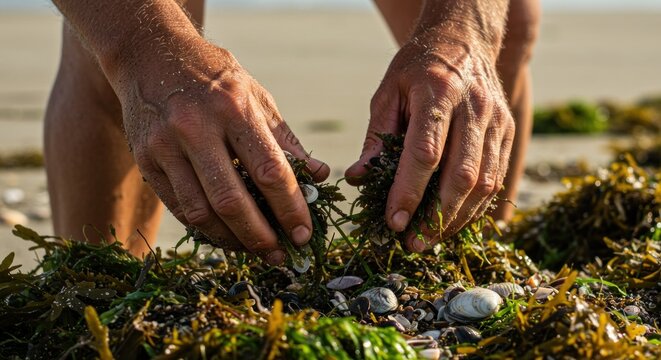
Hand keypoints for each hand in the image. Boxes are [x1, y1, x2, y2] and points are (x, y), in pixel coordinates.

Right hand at [110, 36, 328, 263]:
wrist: (149, 55)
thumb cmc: (214, 78)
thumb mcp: (256, 97)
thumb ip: (287, 140)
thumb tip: (320, 177)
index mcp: (233, 108)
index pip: (269, 171)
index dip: (290, 209)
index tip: (304, 234)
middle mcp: (196, 127)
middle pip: (232, 200)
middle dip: (261, 236)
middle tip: (281, 255)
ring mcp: (165, 145)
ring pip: (201, 212)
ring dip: (232, 240)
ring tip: (255, 249)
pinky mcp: (145, 160)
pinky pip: (180, 207)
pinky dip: (206, 228)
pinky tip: (226, 234)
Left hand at [346, 27, 513, 251]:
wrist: (464, 41)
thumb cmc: (417, 69)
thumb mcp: (388, 93)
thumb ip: (376, 137)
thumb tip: (359, 178)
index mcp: (437, 93)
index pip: (425, 153)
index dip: (409, 192)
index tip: (393, 222)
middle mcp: (473, 108)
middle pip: (461, 175)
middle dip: (436, 217)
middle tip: (413, 243)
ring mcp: (496, 120)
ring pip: (484, 183)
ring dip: (457, 218)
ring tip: (431, 239)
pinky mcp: (507, 131)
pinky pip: (496, 178)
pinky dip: (475, 206)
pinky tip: (453, 221)